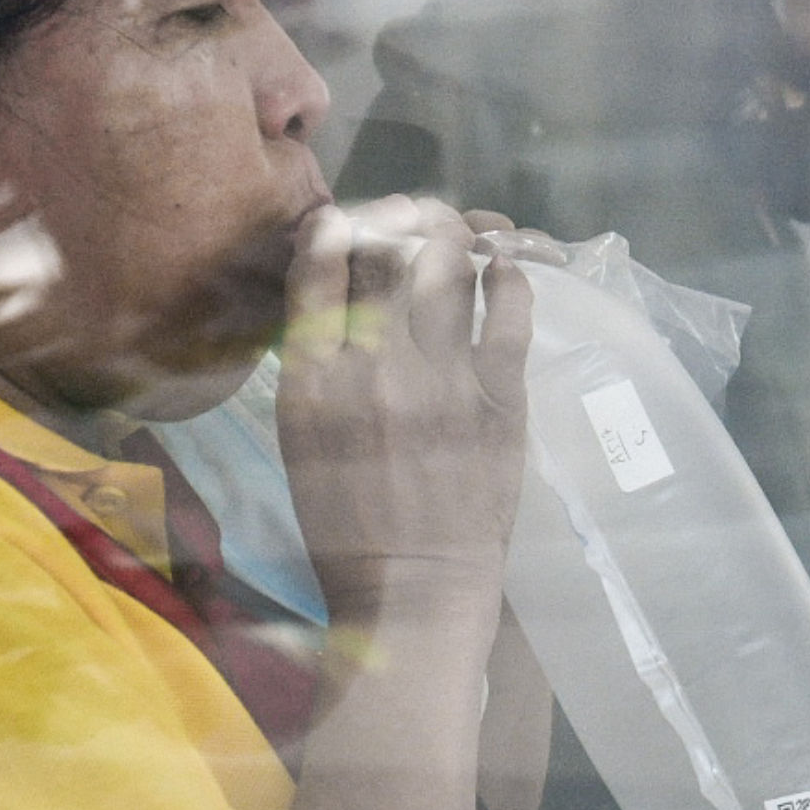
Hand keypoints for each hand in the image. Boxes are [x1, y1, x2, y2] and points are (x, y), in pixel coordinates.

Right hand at [277, 195, 532, 639]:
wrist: (414, 592)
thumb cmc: (348, 524)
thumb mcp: (301, 437)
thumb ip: (315, 361)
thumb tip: (336, 287)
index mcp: (311, 380)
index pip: (319, 266)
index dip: (338, 227)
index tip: (352, 220)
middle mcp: (371, 365)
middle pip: (388, 250)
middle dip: (405, 218)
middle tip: (420, 220)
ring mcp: (440, 376)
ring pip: (449, 262)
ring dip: (458, 233)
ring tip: (466, 233)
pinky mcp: (499, 394)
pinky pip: (509, 305)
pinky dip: (508, 275)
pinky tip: (505, 272)